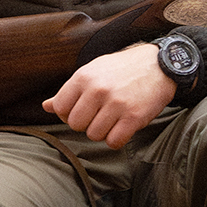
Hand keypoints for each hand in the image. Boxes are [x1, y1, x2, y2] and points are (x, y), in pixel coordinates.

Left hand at [44, 41, 177, 148]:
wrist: (160, 65)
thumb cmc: (123, 69)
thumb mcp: (93, 71)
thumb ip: (69, 90)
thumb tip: (46, 106)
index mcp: (83, 77)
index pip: (60, 108)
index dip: (69, 114)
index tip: (82, 110)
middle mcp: (97, 89)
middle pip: (76, 125)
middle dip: (86, 124)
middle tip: (100, 115)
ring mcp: (116, 104)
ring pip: (94, 135)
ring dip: (103, 131)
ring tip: (113, 118)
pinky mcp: (133, 117)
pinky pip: (114, 142)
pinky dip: (117, 139)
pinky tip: (123, 127)